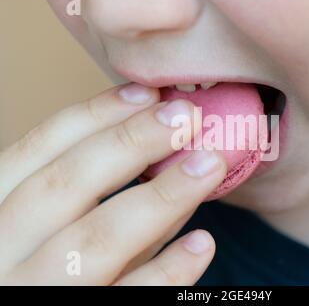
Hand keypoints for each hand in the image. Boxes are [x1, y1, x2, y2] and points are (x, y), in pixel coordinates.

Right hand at [0, 83, 226, 284]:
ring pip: (95, 241)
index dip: (94, 116)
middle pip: (64, 186)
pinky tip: (203, 244)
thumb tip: (163, 163)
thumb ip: (101, 206)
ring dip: (160, 197)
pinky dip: (166, 273)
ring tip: (208, 164)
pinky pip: (125, 302)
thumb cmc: (44, 277)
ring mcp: (31, 296)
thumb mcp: (56, 235)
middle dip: (130, 144)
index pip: (37, 151)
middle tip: (187, 118)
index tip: (147, 93)